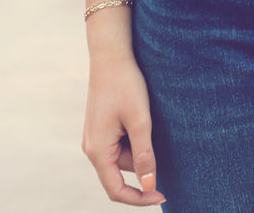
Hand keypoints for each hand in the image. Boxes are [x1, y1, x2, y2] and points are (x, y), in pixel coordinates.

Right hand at [82, 53, 164, 205]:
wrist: (110, 55)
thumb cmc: (125, 85)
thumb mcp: (139, 120)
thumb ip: (144, 155)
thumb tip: (150, 186)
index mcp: (97, 151)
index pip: (116, 190)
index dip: (140, 198)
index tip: (162, 195)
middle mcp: (91, 148)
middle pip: (121, 171)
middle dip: (142, 160)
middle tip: (156, 134)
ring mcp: (94, 137)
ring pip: (121, 156)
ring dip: (138, 145)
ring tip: (145, 117)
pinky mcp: (99, 127)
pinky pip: (117, 144)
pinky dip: (132, 137)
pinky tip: (138, 115)